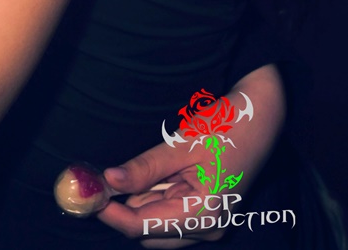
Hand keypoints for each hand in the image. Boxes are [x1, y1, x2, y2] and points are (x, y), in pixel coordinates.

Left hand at [95, 66, 284, 243]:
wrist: (262, 115)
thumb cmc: (227, 126)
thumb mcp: (182, 144)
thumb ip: (145, 168)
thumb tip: (107, 182)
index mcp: (204, 214)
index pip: (142, 226)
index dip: (110, 212)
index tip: (84, 193)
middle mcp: (208, 228)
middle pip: (146, 231)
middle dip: (121, 207)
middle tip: (97, 178)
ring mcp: (209, 222)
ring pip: (155, 223)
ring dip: (137, 200)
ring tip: (132, 168)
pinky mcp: (206, 211)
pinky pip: (169, 212)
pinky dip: (152, 196)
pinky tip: (152, 172)